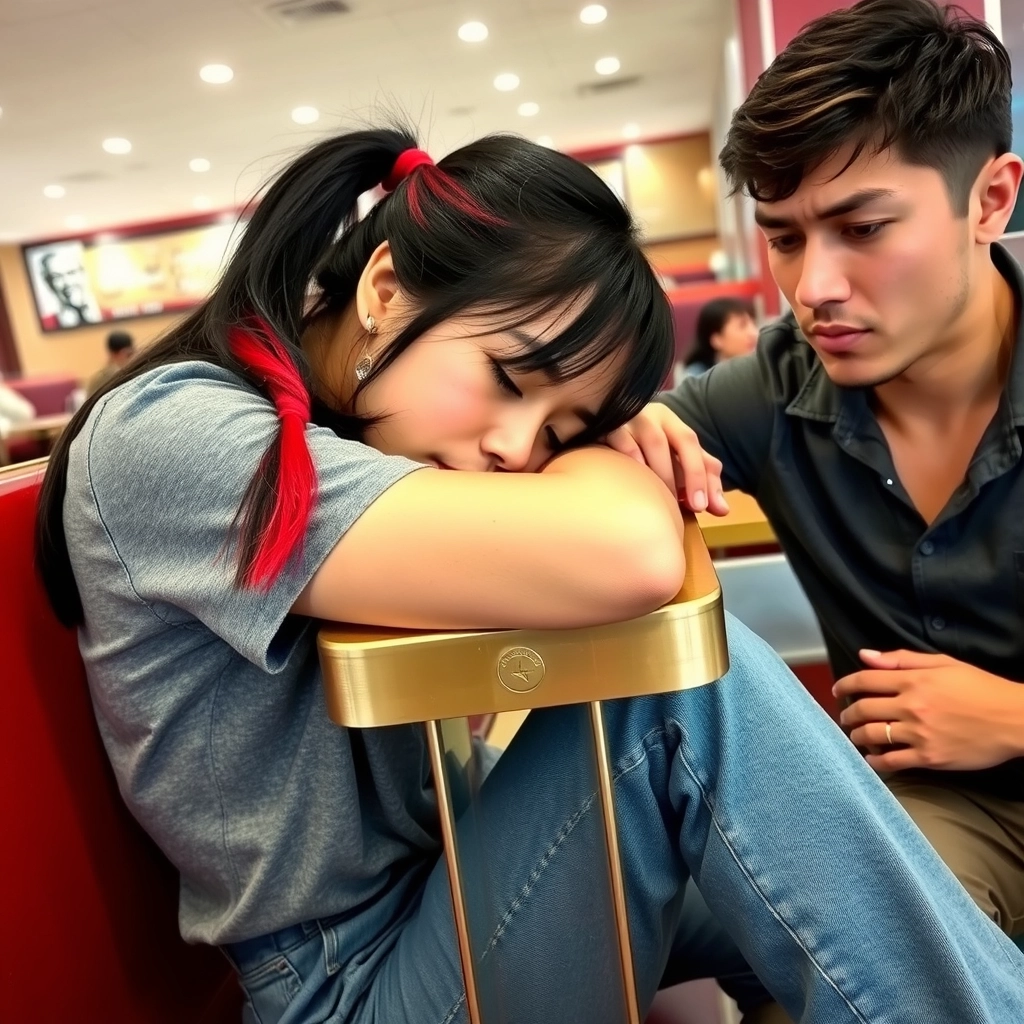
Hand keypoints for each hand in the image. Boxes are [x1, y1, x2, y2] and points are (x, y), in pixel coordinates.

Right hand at [605, 403, 729, 514]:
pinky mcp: (603, 429)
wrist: (608, 437)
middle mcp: (647, 415)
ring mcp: (623, 420)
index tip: (700, 507)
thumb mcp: (681, 461)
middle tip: (678, 508)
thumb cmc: (651, 455)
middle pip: (663, 442)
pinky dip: (628, 460)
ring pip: (644, 441)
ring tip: (656, 499)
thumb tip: (722, 510)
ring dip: (655, 472)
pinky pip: (617, 441)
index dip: (697, 474)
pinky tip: (632, 483)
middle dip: (673, 478)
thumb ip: (704, 481)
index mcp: (669, 420)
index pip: (689, 441)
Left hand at [834, 649, 1023, 771]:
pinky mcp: (929, 757)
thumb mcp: (943, 663)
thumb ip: (901, 659)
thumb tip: (865, 655)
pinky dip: (876, 761)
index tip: (837, 691)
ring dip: (856, 736)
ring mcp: (918, 733)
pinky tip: (871, 759)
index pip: (865, 680)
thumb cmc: (981, 688)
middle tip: (845, 717)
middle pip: (863, 709)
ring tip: (855, 736)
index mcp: (913, 681)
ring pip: (872, 735)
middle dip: (847, 713)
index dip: (844, 685)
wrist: (1014, 719)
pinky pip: (892, 762)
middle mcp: (910, 706)